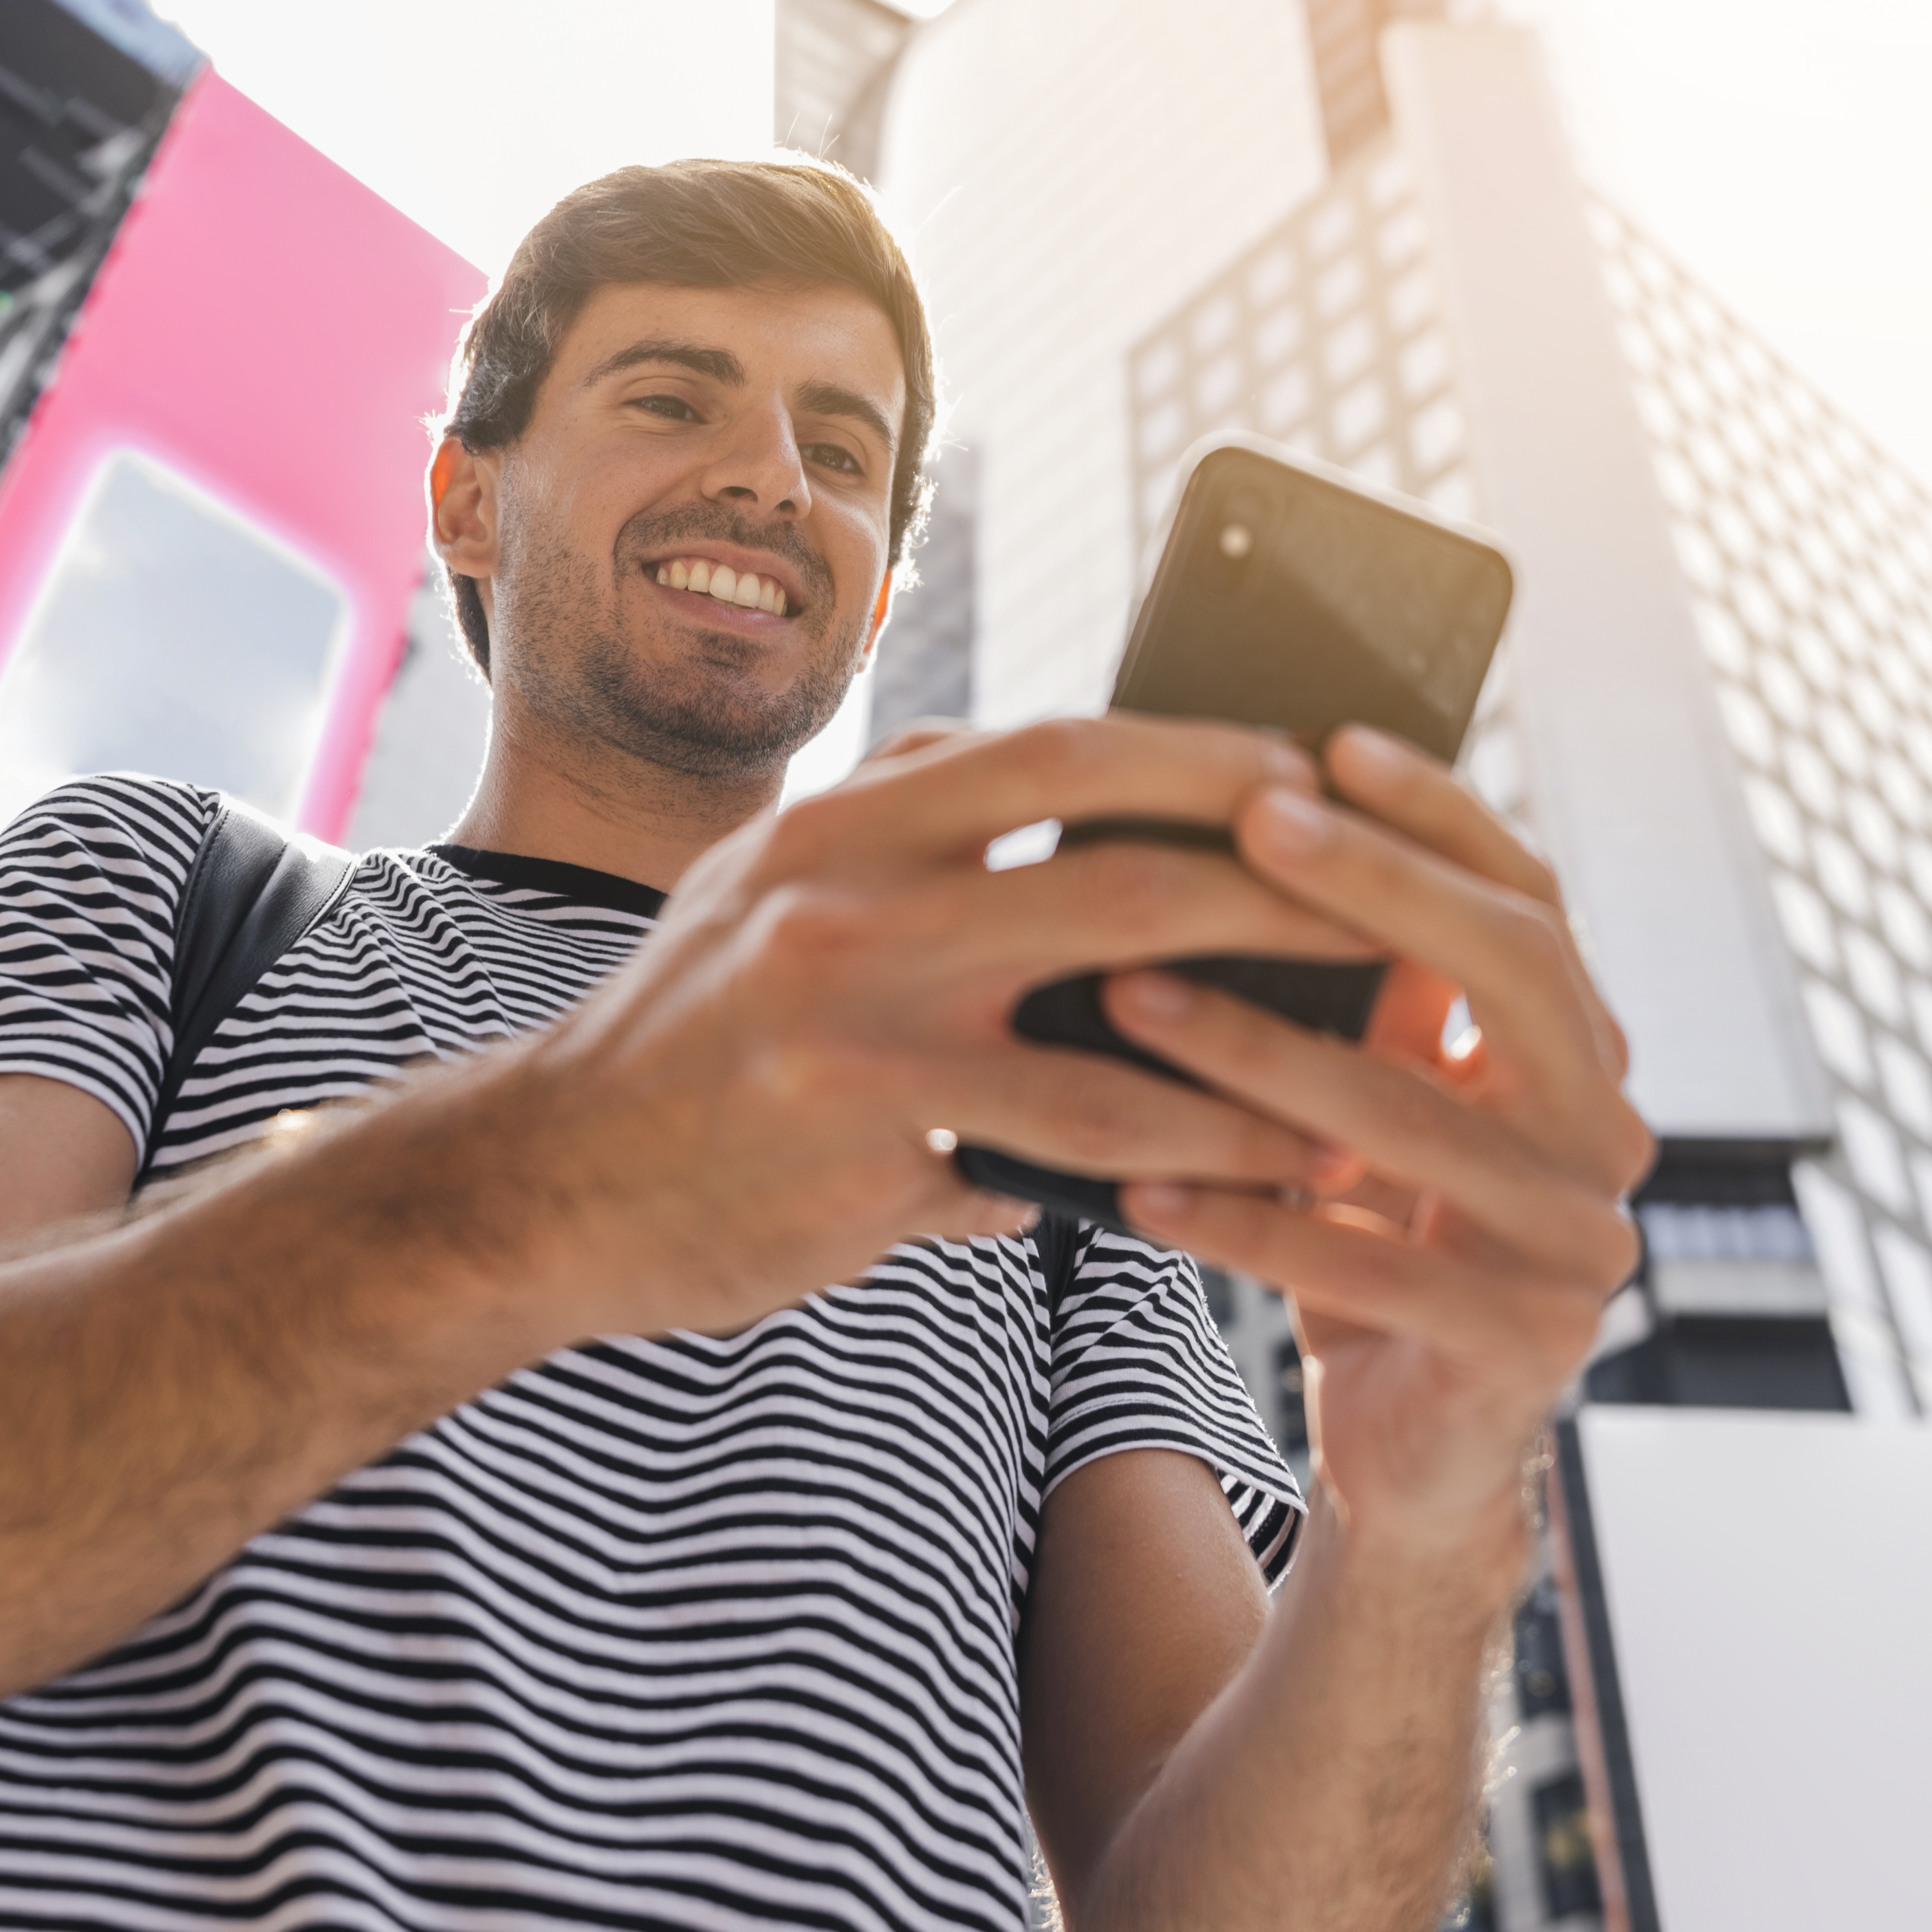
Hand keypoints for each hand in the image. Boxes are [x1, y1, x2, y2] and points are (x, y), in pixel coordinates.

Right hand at [486, 717, 1386, 1341]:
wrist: (543, 1179)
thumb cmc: (687, 1034)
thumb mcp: (772, 887)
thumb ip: (903, 831)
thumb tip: (1052, 782)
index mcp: (842, 824)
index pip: (1060, 752)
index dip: (1201, 757)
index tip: (1311, 769)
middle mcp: (846, 904)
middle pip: (1117, 873)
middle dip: (1276, 887)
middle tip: (1388, 902)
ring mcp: (855, 1031)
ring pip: (1118, 1034)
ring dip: (1263, 1056)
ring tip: (1368, 1073)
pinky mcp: (866, 1154)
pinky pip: (1070, 1161)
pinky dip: (1184, 1165)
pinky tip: (1263, 1179)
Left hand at [1108, 727, 1651, 1555]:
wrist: (1413, 1448)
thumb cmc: (1373, 1237)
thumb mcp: (1372, 1100)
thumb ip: (1357, 993)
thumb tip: (1249, 830)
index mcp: (1576, 1053)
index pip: (1527, 900)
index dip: (1438, 818)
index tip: (1328, 745)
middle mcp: (1606, 1132)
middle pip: (1515, 971)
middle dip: (1382, 886)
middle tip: (1257, 823)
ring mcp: (1580, 1245)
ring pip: (1417, 1122)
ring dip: (1259, 1054)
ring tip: (1131, 996)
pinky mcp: (1523, 1346)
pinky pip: (1363, 1267)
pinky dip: (1244, 1220)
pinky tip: (1139, 1182)